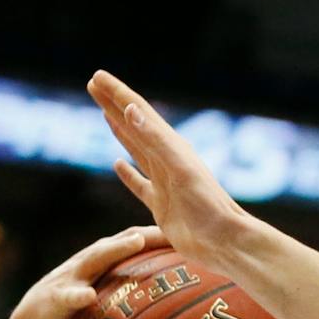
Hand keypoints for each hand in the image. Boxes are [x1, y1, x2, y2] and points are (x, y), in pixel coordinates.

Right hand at [5, 226, 164, 318]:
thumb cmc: (82, 309)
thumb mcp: (109, 297)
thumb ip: (135, 293)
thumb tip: (177, 303)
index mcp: (104, 262)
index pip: (135, 243)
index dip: (159, 237)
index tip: (188, 233)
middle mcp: (90, 263)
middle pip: (120, 243)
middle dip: (144, 234)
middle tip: (169, 230)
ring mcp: (72, 277)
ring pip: (95, 259)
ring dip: (116, 249)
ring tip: (135, 242)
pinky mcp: (55, 297)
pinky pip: (67, 297)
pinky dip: (78, 295)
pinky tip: (89, 296)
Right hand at [87, 70, 249, 265]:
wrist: (225, 242)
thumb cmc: (207, 206)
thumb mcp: (180, 168)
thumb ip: (155, 140)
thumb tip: (130, 110)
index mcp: (171, 146)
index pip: (139, 113)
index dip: (117, 93)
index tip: (97, 76)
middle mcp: (167, 160)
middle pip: (134, 125)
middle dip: (113, 104)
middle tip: (93, 85)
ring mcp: (164, 182)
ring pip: (136, 149)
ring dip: (119, 130)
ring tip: (105, 113)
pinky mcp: (161, 205)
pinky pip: (139, 184)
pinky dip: (127, 174)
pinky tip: (117, 165)